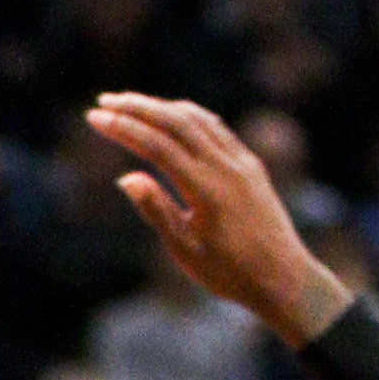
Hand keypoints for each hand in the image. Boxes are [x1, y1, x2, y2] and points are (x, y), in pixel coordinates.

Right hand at [83, 95, 352, 345]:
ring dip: (161, 107)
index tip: (94, 118)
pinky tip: (170, 116)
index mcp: (207, 189)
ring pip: (198, 119)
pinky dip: (187, 116)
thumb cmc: (229, 272)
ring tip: (130, 104)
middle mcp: (227, 167)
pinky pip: (216, 128)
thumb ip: (155, 210)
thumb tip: (126, 177)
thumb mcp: (184, 250)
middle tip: (104, 101)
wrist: (284, 278)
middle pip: (176, 121)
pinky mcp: (250, 165)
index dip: (123, 128)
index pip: (157, 145)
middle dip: (137, 107)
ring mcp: (242, 162)